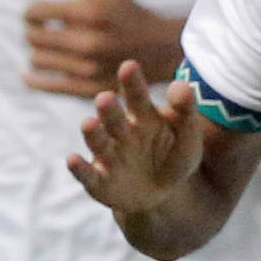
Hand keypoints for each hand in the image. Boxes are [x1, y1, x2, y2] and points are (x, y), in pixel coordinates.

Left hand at [24, 0, 182, 95]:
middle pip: (32, 37)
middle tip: (43, 31)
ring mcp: (86, 68)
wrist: (160, 49)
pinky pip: (46, 86)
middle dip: (33, 31)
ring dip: (37, 52)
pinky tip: (28, 74)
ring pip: (37, 60)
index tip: (40, 14)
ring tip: (48, 48)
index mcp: (87, 13)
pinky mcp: (88, 89)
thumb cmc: (128, 12)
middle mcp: (86, 42)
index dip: (32, 12)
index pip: (34, 12)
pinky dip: (33, 80)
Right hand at [68, 60, 209, 217]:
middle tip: (106, 98)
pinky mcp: (98, 181)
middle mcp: (121, 132)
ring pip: (99, 142)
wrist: (163, 194)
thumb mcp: (187, 137)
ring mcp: (108, 156)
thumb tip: (180, 84)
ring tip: (89, 123)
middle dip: (109, 109)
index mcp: (143, 116)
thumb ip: (185, 111)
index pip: (137, 96)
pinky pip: (87, 174)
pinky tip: (73, 159)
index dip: (133, 83)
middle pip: (113, 118)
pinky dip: (79, 168)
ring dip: (93, 133)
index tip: (130, 66)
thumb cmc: (173, 157)